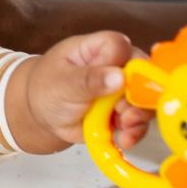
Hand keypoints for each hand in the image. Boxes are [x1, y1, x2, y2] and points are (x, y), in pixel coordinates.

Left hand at [11, 30, 153, 153]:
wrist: (42, 114)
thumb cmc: (48, 88)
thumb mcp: (62, 83)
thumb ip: (89, 79)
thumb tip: (119, 76)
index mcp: (99, 48)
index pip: (122, 47)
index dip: (125, 65)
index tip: (121, 82)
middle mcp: (118, 66)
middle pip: (143, 76)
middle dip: (138, 97)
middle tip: (125, 114)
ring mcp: (124, 91)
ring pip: (144, 102)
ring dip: (138, 118)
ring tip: (125, 129)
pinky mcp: (125, 113)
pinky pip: (137, 123)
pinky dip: (132, 133)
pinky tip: (123, 139)